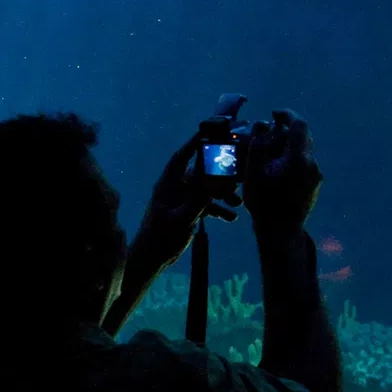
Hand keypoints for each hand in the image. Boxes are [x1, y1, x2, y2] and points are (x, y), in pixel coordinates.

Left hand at [129, 132, 241, 266]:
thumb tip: (216, 182)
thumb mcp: (181, 219)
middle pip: (200, 172)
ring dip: (222, 193)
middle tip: (239, 174)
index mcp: (168, 184)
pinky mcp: (187, 210)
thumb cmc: (161, 237)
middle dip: (220, 173)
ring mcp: (182, 199)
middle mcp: (176, 187)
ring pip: (207, 189)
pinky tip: (231, 217)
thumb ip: (199, 200)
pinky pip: (206, 203)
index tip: (210, 133)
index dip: (194, 144)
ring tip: (238, 202)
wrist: (152, 258)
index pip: (181, 157)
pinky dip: (219, 208)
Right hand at [243, 109, 321, 240]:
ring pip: (304, 152)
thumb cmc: (264, 202)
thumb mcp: (253, 172)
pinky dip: (293, 159)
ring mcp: (316, 176)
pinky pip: (305, 165)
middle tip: (268, 134)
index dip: (287, 115)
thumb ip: (258, 145)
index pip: (299, 125)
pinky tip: (278, 170)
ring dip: (289, 146)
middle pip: (303, 137)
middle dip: (286, 132)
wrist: (281, 232)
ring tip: (270, 154)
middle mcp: (313, 164)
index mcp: (299, 158)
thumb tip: (263, 124)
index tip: (274, 114)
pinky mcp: (315, 185)